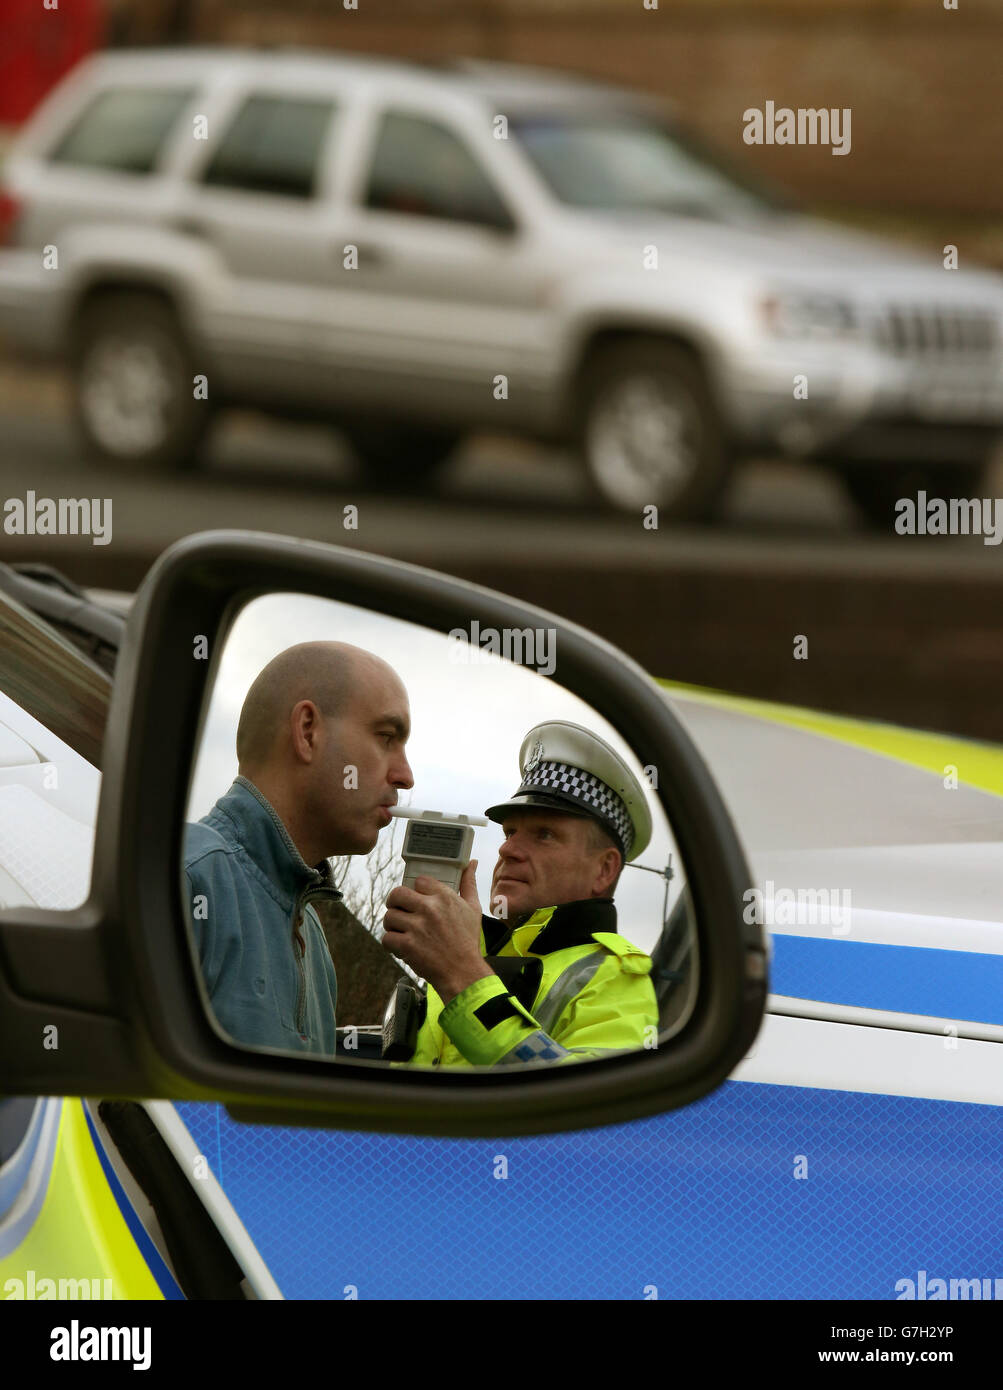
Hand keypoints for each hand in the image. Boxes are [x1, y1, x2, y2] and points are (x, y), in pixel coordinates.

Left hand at [381, 861, 492, 1003]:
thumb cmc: (468, 941)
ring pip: (389, 916)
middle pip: (396, 894)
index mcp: (444, 897)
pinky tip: (401, 946)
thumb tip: (472, 863)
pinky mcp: (407, 946)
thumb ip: (469, 884)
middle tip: (401, 912)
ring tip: (403, 931)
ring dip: (392, 925)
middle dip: (395, 903)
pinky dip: (391, 943)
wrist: (463, 973)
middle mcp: (429, 909)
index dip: (416, 890)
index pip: (419, 881)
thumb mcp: (473, 909)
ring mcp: (417, 927)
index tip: (418, 900)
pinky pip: (386, 937)